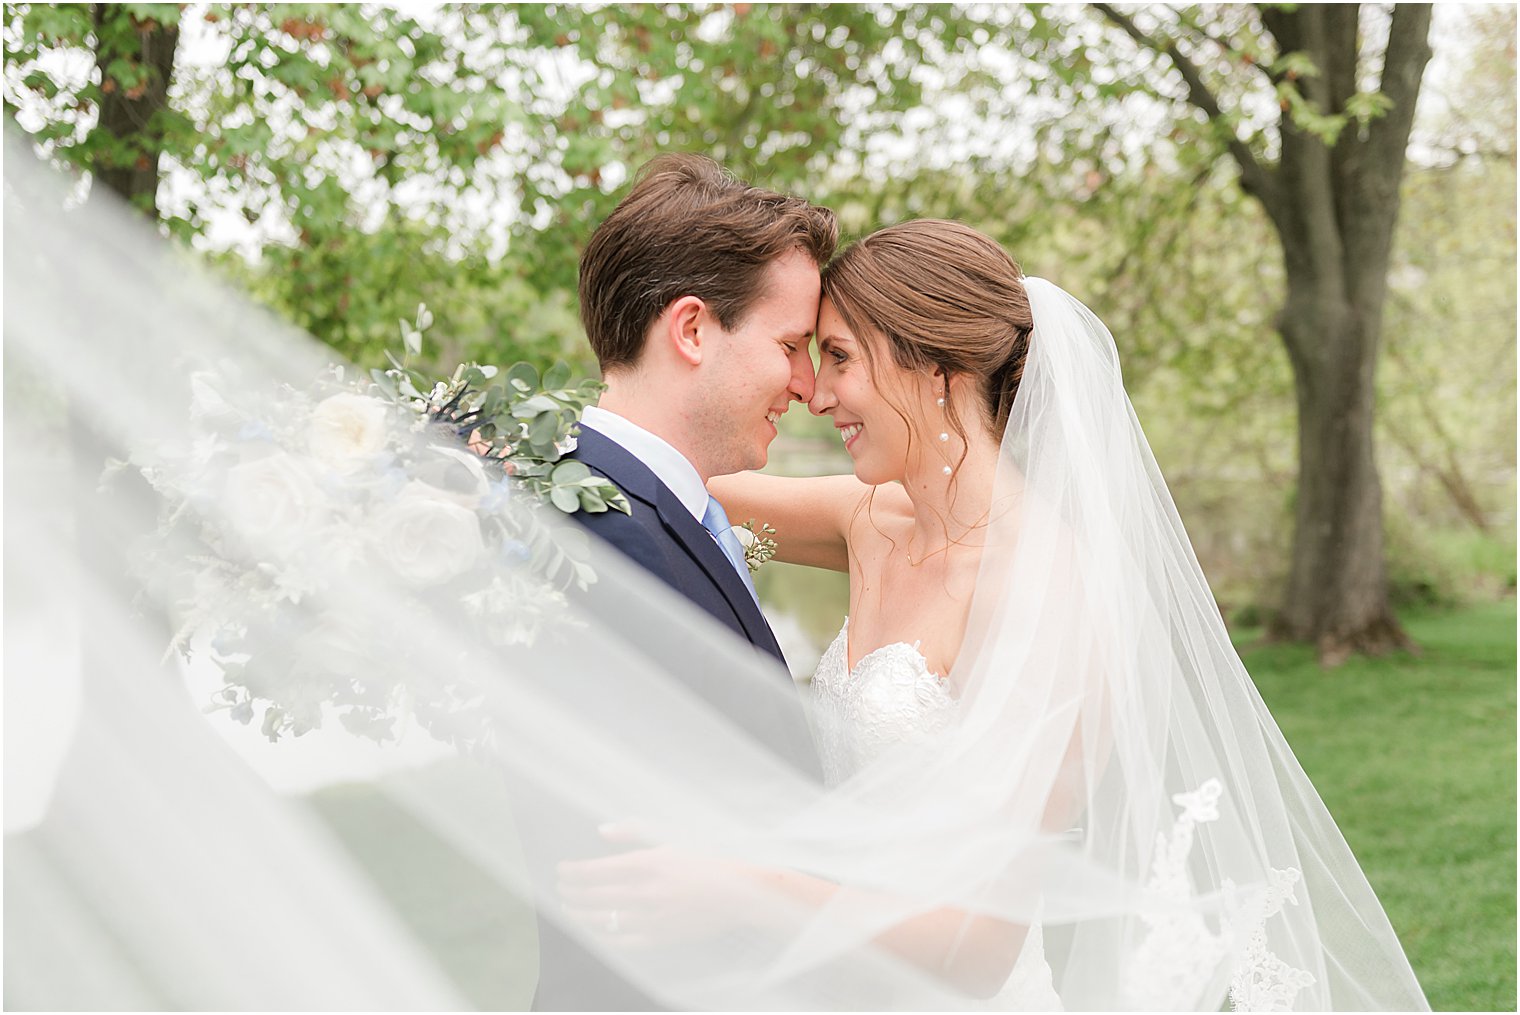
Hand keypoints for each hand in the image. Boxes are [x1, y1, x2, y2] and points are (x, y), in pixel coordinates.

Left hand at [556, 822, 775, 947]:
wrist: (736, 893)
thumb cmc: (703, 862)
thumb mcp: (669, 838)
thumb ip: (632, 832)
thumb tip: (601, 830)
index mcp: (647, 863)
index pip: (595, 871)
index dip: (572, 873)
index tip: (562, 871)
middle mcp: (646, 892)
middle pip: (594, 896)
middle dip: (571, 893)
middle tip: (561, 890)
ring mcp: (652, 918)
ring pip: (603, 920)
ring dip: (580, 915)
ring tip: (570, 909)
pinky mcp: (660, 938)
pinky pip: (621, 942)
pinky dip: (602, 936)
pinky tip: (594, 930)